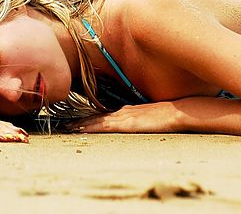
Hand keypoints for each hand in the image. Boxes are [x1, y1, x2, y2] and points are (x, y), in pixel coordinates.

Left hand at [66, 102, 180, 133]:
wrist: (176, 111)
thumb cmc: (167, 116)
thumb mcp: (149, 119)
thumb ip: (139, 121)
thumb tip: (133, 127)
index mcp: (126, 111)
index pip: (103, 115)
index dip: (88, 119)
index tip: (75, 122)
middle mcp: (122, 112)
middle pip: (96, 116)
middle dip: (80, 121)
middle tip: (63, 124)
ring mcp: (124, 116)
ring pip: (97, 120)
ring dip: (82, 124)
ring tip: (67, 127)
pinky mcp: (127, 123)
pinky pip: (105, 125)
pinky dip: (92, 127)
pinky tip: (83, 130)